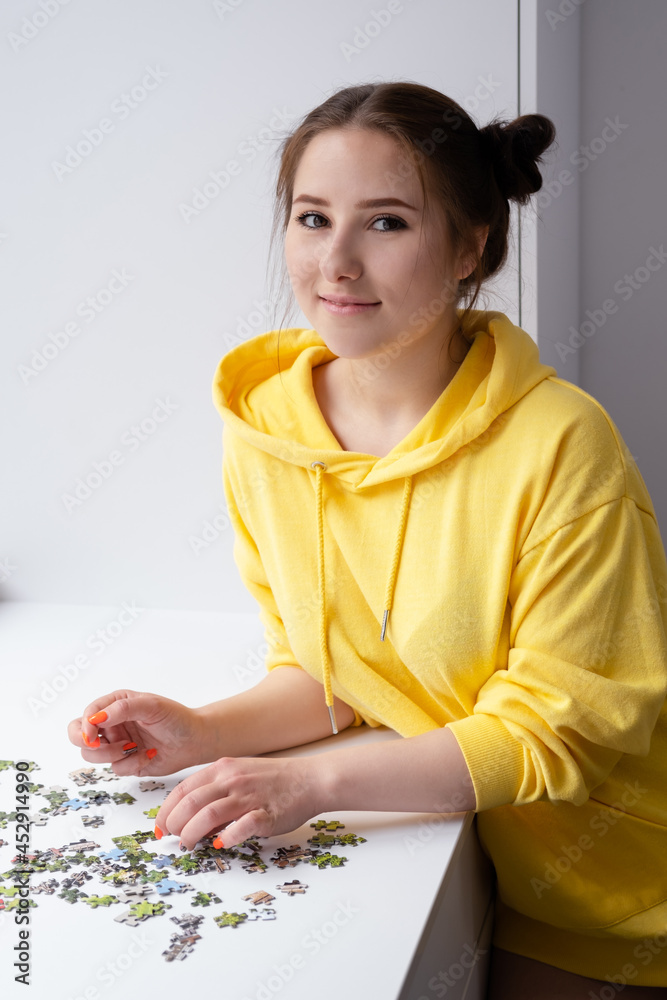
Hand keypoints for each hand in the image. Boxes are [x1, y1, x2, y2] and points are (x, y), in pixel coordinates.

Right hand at [67, 689, 204, 775]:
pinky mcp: (125, 762)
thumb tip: (95, 718)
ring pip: (92, 755)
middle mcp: (112, 724)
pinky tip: (148, 755)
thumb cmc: (176, 718)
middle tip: (99, 744)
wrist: (194, 741)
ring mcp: (117, 744)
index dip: (85, 725)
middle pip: (78, 735)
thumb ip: (122, 709)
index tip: (93, 735)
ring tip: (133, 747)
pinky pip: (115, 768)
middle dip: (86, 742)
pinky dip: (131, 764)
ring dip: (112, 754)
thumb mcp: (151, 706)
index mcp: (116, 705)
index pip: (88, 714)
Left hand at [154, 754, 321, 849]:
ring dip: (192, 834)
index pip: (183, 789)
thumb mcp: (238, 776)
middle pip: (191, 802)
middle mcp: (232, 780)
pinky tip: (219, 844)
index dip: (165, 810)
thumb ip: (215, 793)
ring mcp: (249, 796)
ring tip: (188, 845)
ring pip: (208, 814)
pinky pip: (241, 826)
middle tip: (172, 839)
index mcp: (222, 768)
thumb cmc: (272, 780)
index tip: (159, 827)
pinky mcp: (266, 813)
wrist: (309, 780)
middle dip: (174, 824)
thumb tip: (191, 820)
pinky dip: (226, 838)